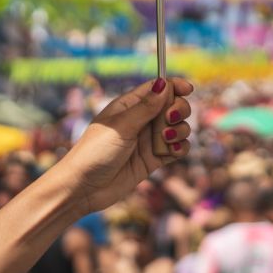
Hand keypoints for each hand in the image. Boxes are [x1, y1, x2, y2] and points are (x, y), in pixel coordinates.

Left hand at [58, 78, 192, 216]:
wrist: (83, 188)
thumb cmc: (95, 152)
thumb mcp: (121, 126)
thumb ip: (146, 107)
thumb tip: (164, 83)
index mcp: (130, 106)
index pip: (158, 89)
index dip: (174, 86)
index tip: (188, 89)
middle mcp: (142, 120)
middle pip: (173, 106)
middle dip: (179, 111)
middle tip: (169, 120)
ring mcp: (149, 140)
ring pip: (178, 127)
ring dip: (180, 131)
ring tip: (167, 140)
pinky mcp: (154, 159)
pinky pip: (177, 148)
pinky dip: (180, 148)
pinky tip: (172, 152)